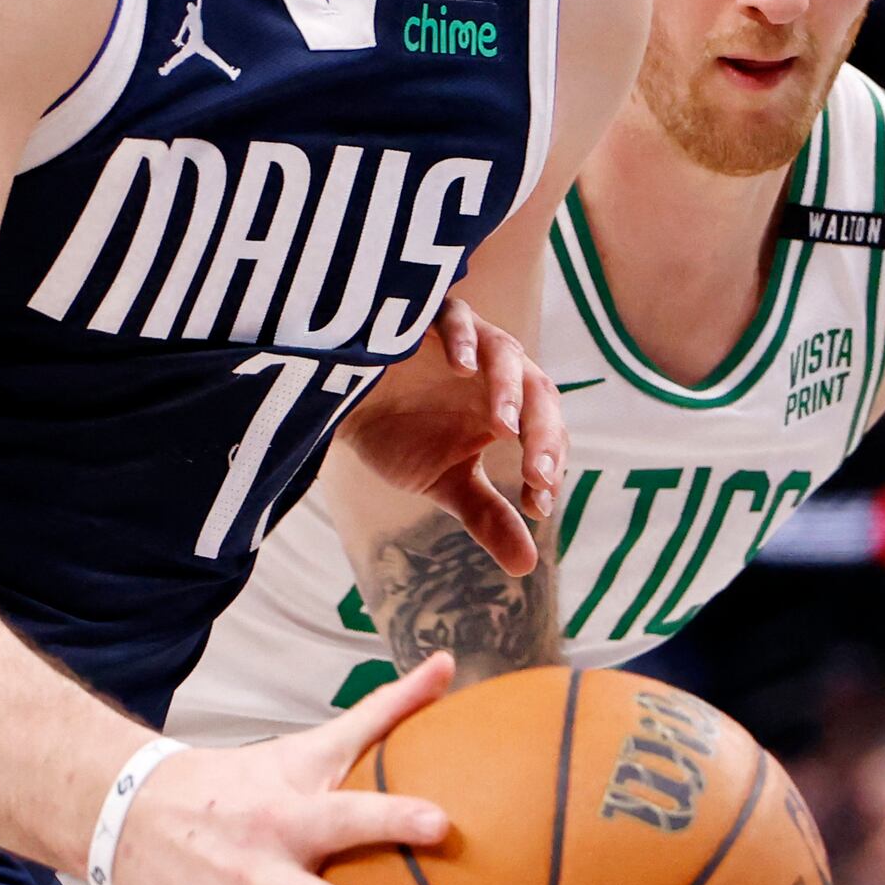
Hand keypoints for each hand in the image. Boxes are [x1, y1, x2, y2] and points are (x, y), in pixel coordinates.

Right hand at [334, 299, 565, 573]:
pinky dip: (462, 339)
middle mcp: (497, 374)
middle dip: (542, 434)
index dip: (548, 469)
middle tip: (538, 475)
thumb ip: (488, 516)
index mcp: (508, 412)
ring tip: (506, 426)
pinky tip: (461, 368)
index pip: (546, 436)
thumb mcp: (446, 482)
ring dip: (510, 389)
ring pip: (506, 353)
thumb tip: (526, 567)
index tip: (539, 506)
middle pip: (539, 392)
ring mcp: (468, 342)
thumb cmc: (398, 435)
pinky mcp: (431, 317)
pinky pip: (456, 318)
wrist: (336, 403)